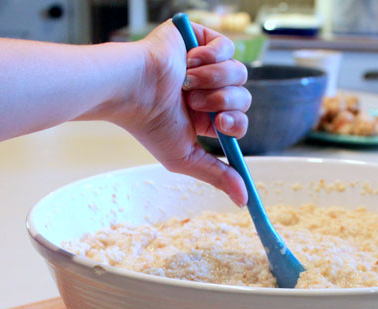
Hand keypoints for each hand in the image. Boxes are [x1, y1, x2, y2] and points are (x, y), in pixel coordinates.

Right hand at [120, 20, 250, 205]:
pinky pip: (228, 46)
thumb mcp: (186, 158)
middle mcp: (207, 90)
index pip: (238, 119)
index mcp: (204, 116)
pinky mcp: (201, 38)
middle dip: (225, 101)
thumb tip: (244, 201)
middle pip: (244, 96)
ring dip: (215, 80)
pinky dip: (213, 56)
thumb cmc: (149, 125)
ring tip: (188, 82)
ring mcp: (205, 63)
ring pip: (239, 71)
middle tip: (198, 103)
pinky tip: (191, 61)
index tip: (221, 124)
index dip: (236, 122)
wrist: (133, 88)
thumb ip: (217, 176)